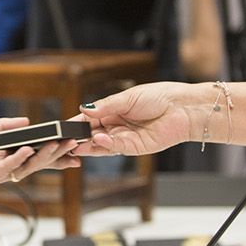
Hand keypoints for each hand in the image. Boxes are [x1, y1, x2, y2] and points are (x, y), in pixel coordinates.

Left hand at [0, 117, 80, 197]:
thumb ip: (4, 126)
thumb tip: (26, 122)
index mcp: (4, 155)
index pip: (34, 154)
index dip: (54, 152)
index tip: (71, 145)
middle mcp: (4, 166)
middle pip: (36, 162)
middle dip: (56, 155)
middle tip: (73, 145)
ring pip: (26, 167)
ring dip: (44, 156)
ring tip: (57, 145)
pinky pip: (7, 168)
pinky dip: (19, 158)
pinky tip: (28, 150)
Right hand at [72, 84, 192, 156]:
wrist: (183, 108)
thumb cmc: (159, 97)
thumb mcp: (128, 98)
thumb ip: (106, 106)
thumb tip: (84, 109)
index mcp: (112, 111)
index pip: (89, 119)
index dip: (76, 123)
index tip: (62, 127)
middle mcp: (116, 126)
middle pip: (92, 135)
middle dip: (79, 138)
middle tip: (65, 139)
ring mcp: (125, 138)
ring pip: (101, 145)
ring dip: (88, 145)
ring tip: (76, 143)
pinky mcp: (135, 147)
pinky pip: (117, 148)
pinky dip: (106, 145)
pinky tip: (97, 140)